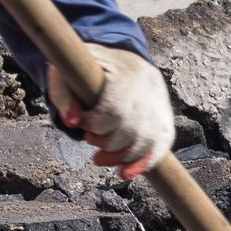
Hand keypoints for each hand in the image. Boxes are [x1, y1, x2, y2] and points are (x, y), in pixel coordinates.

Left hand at [47, 46, 174, 179]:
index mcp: (128, 73)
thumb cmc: (91, 66)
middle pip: (132, 130)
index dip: (95, 124)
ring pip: (147, 143)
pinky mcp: (166, 119)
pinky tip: (126, 174)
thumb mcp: (69, 70)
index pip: (115, 110)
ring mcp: (161, 106)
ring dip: (122, 158)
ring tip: (99, 159)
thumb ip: (64, 94)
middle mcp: (150, 89)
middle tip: (89, 140)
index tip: (81, 123)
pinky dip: (144, 163)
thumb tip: (72, 123)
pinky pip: (162, 146)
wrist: (127, 57)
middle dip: (107, 144)